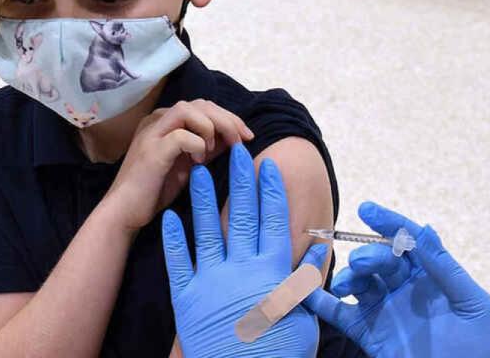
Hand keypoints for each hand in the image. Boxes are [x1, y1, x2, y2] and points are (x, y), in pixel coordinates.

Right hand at [105, 99, 252, 231]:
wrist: (126, 212)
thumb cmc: (156, 190)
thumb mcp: (189, 163)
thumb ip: (208, 146)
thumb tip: (235, 136)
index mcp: (165, 121)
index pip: (204, 106)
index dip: (229, 117)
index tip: (247, 136)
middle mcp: (156, 120)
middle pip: (200, 104)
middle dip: (227, 119)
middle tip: (242, 139)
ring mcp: (151, 133)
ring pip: (189, 110)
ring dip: (212, 127)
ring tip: (217, 149)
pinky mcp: (151, 150)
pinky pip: (182, 135)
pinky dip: (198, 145)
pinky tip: (198, 163)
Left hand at [162, 143, 324, 357]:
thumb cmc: (279, 353)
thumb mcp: (304, 318)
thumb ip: (307, 280)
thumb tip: (319, 249)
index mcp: (272, 272)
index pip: (272, 221)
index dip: (270, 192)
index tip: (268, 166)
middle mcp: (242, 269)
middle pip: (242, 216)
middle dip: (240, 181)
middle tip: (237, 151)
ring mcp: (213, 281)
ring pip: (209, 231)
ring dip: (204, 200)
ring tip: (199, 172)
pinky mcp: (187, 299)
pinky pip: (179, 262)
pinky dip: (174, 239)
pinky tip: (170, 217)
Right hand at [301, 202, 489, 357]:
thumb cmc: (481, 347)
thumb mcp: (471, 303)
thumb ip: (444, 269)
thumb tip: (425, 229)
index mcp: (433, 276)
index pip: (408, 241)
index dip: (388, 223)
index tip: (367, 210)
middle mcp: (406, 289)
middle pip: (380, 260)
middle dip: (369, 255)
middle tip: (363, 263)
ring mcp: (387, 311)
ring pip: (360, 283)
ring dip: (349, 277)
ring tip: (346, 284)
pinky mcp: (371, 335)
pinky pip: (343, 315)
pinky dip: (323, 304)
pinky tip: (307, 293)